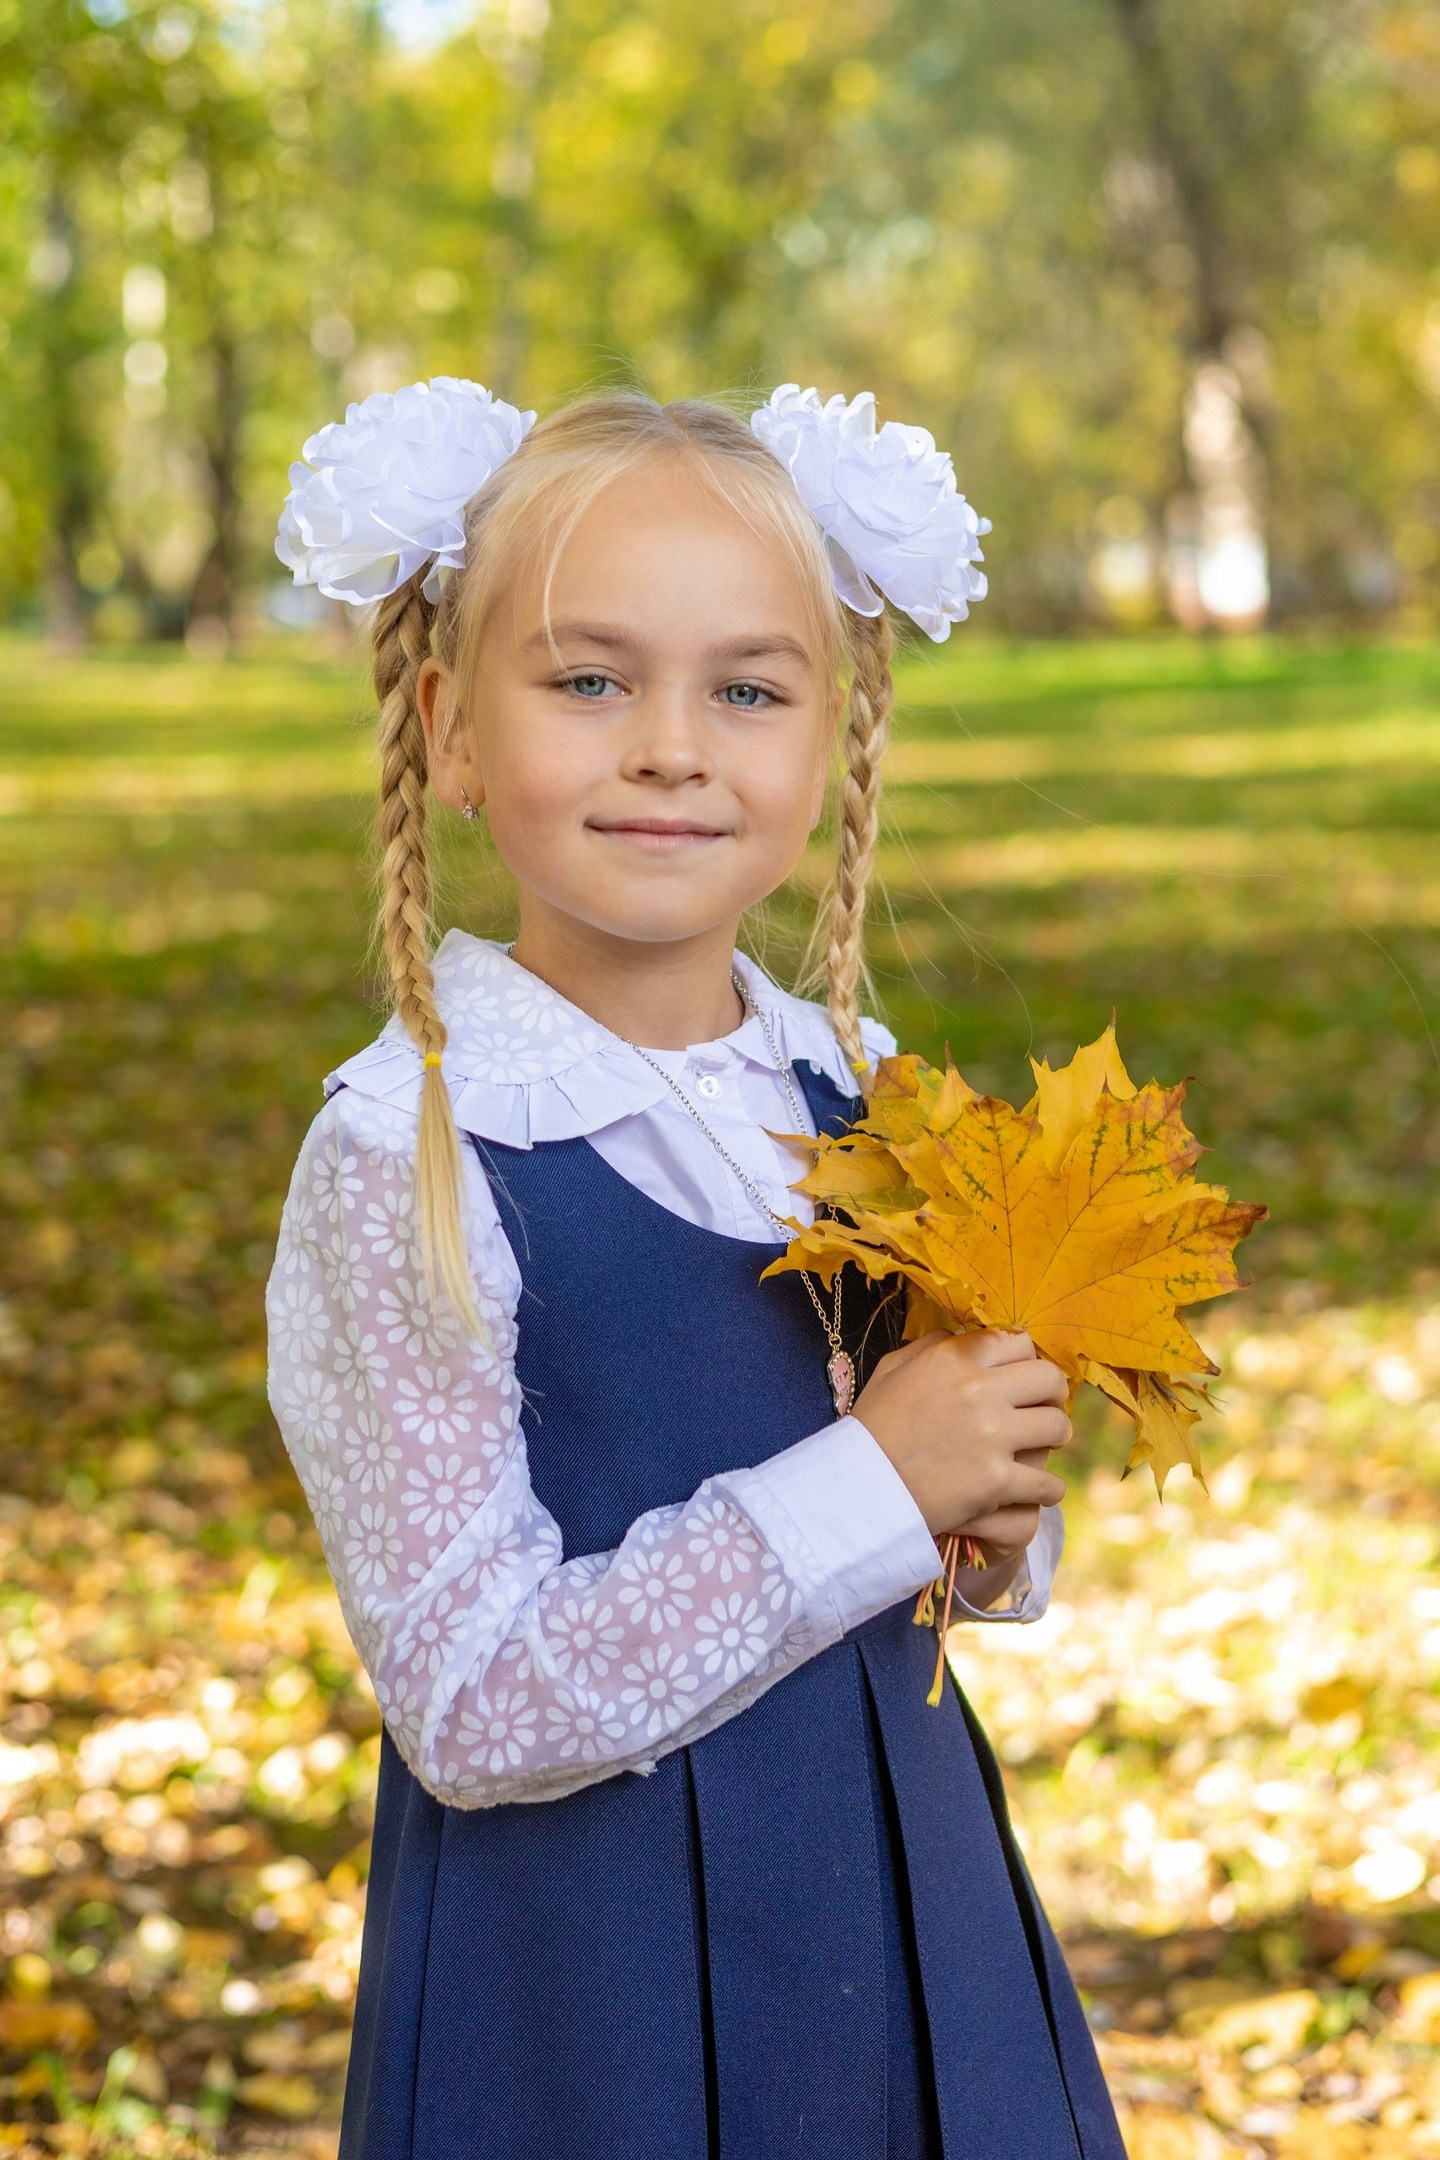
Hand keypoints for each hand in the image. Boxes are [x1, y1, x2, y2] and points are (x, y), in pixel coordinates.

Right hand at [851, 1329, 1069, 1543]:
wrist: (858, 1490)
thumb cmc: (872, 1428)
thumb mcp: (893, 1370)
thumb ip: (933, 1345)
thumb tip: (965, 1335)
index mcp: (954, 1358)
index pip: (1018, 1341)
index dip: (1026, 1359)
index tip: (1025, 1376)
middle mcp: (978, 1390)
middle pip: (1049, 1379)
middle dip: (1052, 1394)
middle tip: (1045, 1408)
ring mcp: (991, 1436)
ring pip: (1058, 1427)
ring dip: (1053, 1438)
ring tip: (1041, 1447)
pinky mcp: (996, 1481)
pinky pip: (1048, 1482)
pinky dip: (1046, 1489)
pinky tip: (1034, 1490)